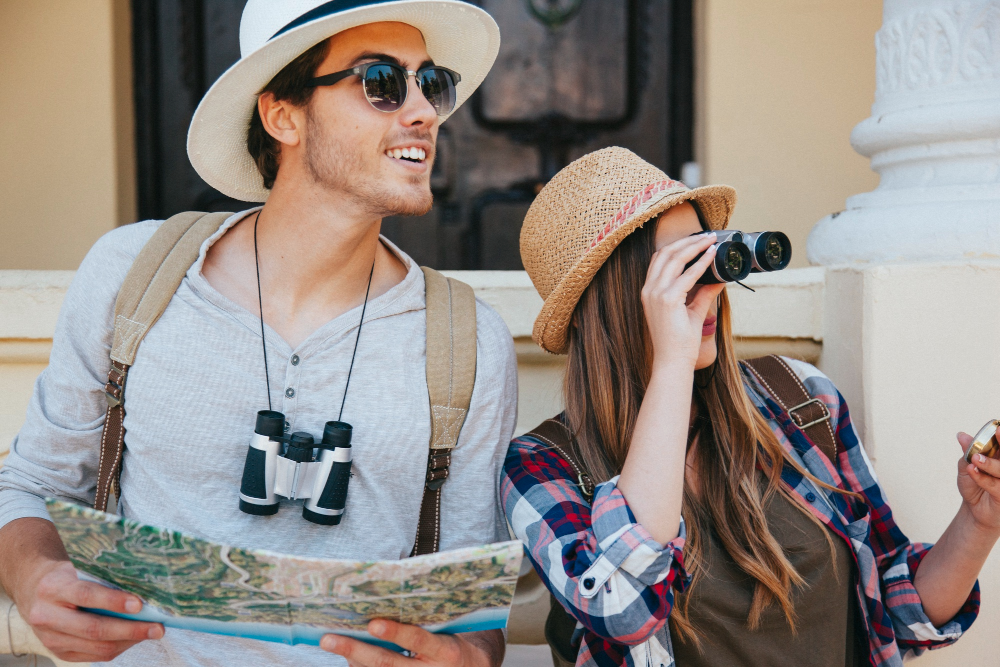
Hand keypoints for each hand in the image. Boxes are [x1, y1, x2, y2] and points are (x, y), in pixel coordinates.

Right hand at [17, 559, 163, 662]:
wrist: (34, 591)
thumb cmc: (67, 576)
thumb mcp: (79, 569)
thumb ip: (103, 578)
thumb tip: (144, 587)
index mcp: (53, 588)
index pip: (86, 595)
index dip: (113, 601)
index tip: (139, 604)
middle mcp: (47, 616)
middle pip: (93, 628)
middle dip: (130, 629)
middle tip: (158, 627)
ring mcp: (51, 638)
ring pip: (96, 647)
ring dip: (129, 641)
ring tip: (152, 632)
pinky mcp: (58, 652)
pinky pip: (94, 655)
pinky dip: (119, 647)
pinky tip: (134, 638)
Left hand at [321, 620, 496, 666]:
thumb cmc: (452, 643)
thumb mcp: (446, 630)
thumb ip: (421, 622)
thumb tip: (381, 607)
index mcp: (445, 651)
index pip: (417, 641)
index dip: (395, 633)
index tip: (373, 624)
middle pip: (388, 663)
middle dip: (356, 650)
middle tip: (329, 638)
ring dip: (352, 659)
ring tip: (332, 643)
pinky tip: (347, 656)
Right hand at [641, 233, 724, 368]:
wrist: (672, 361)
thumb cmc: (679, 341)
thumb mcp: (691, 312)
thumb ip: (703, 295)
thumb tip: (719, 280)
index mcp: (649, 291)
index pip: (659, 259)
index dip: (678, 246)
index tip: (696, 240)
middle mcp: (649, 289)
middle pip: (666, 253)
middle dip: (688, 241)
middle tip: (707, 236)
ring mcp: (656, 294)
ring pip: (675, 258)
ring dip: (695, 246)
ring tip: (711, 240)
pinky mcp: (668, 300)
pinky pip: (688, 275)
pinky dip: (701, 263)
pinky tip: (712, 256)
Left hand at [956, 426, 999, 533]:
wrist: (974, 510)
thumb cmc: (974, 485)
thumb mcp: (967, 466)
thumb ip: (968, 451)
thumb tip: (961, 435)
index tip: (999, 426)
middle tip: (998, 431)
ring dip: (989, 463)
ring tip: (975, 458)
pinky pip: (995, 486)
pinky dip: (982, 477)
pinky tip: (972, 470)